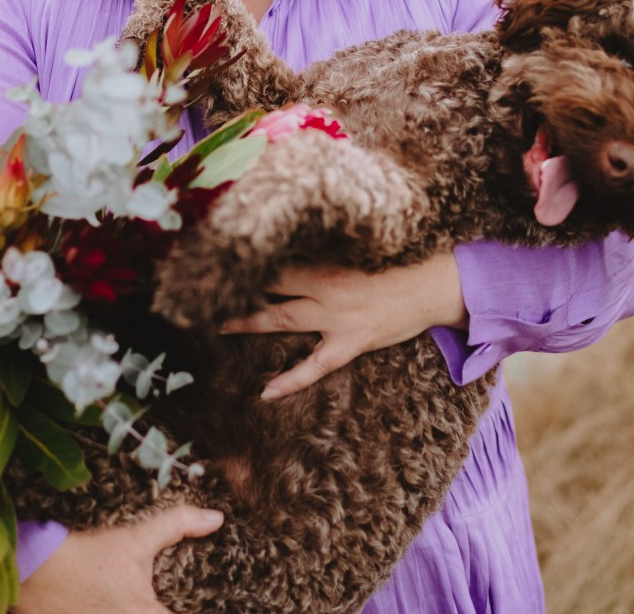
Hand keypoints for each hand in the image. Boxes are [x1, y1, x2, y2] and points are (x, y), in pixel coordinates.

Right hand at [13, 505, 223, 613]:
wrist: (31, 571)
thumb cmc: (84, 557)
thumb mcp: (132, 539)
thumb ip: (177, 526)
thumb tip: (216, 518)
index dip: (212, 609)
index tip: (223, 602)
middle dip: (174, 606)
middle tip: (181, 594)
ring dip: (151, 608)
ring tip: (148, 598)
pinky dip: (131, 611)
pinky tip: (126, 602)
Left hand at [219, 251, 468, 400]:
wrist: (431, 286)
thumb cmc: (395, 261)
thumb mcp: (357, 248)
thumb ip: (322, 248)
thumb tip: (287, 239)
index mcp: (326, 259)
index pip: (276, 254)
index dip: (246, 252)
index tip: (217, 247)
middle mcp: (326, 288)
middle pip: (271, 285)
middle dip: (237, 285)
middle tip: (201, 285)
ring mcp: (337, 319)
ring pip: (281, 319)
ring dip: (248, 322)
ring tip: (216, 325)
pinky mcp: (350, 343)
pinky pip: (314, 366)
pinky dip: (290, 380)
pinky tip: (265, 392)